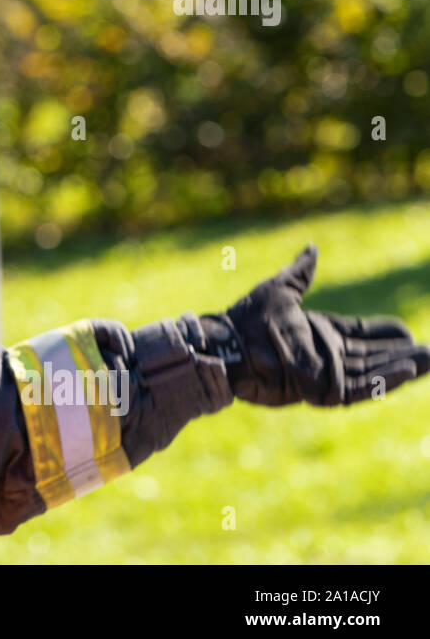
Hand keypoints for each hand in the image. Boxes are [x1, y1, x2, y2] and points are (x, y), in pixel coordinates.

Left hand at [200, 244, 429, 405]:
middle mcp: (323, 355)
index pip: (359, 334)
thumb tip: (312, 248)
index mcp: (317, 333)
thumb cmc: (247, 319)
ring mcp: (322, 374)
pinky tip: (407, 370)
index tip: (406, 330)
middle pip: (371, 357)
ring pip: (371, 373)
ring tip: (429, 360)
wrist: (228, 343)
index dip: (383, 334)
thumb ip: (300, 272)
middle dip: (402, 354)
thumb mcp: (280, 290)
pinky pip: (357, 388)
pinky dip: (383, 381)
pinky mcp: (319, 390)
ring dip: (401, 368)